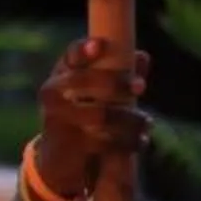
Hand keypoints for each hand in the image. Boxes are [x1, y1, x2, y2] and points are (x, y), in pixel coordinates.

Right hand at [31, 38, 150, 200]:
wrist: (60, 155)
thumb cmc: (84, 114)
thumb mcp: (97, 92)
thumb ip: (120, 73)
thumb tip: (141, 57)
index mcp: (62, 74)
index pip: (70, 57)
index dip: (82, 50)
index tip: (100, 45)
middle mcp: (53, 93)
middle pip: (84, 81)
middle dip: (115, 82)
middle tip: (141, 86)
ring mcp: (57, 119)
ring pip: (99, 115)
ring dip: (130, 119)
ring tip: (147, 123)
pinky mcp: (67, 145)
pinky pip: (103, 141)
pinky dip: (127, 142)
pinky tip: (141, 142)